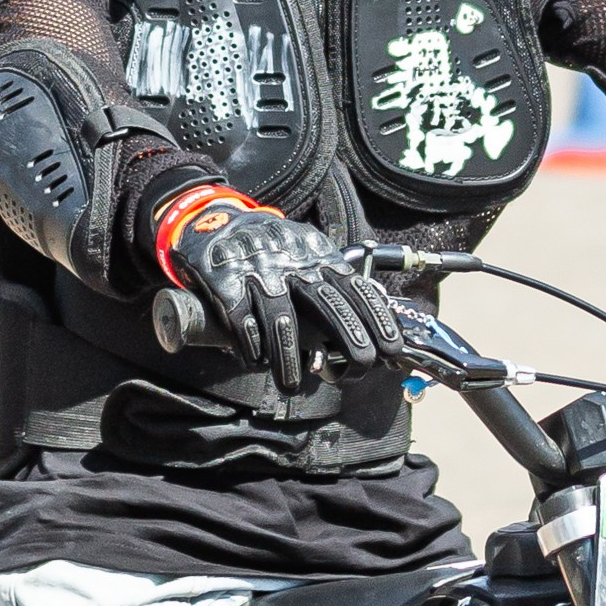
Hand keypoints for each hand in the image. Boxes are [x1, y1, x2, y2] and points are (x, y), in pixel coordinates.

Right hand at [158, 193, 402, 394]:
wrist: (213, 220)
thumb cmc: (270, 248)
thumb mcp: (307, 253)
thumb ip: (335, 279)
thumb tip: (374, 315)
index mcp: (317, 257)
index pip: (355, 288)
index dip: (376, 318)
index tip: (391, 348)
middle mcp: (292, 263)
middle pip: (327, 304)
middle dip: (348, 339)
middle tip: (358, 371)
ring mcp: (258, 270)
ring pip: (281, 319)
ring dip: (288, 357)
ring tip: (290, 385)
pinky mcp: (225, 280)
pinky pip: (241, 318)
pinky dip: (250, 345)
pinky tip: (255, 361)